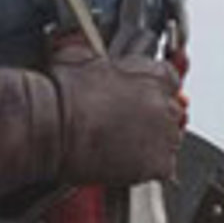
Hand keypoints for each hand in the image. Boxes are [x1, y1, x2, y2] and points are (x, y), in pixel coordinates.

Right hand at [49, 41, 184, 187]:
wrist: (51, 126)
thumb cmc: (62, 94)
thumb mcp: (80, 56)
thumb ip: (97, 55)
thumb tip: (88, 53)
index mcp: (152, 74)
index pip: (170, 83)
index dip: (152, 94)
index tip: (139, 102)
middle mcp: (163, 102)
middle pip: (171, 114)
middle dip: (152, 121)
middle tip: (126, 128)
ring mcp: (162, 134)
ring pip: (169, 142)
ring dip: (151, 145)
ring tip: (123, 146)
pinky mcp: (157, 164)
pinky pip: (163, 169)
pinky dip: (147, 169)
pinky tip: (125, 163)